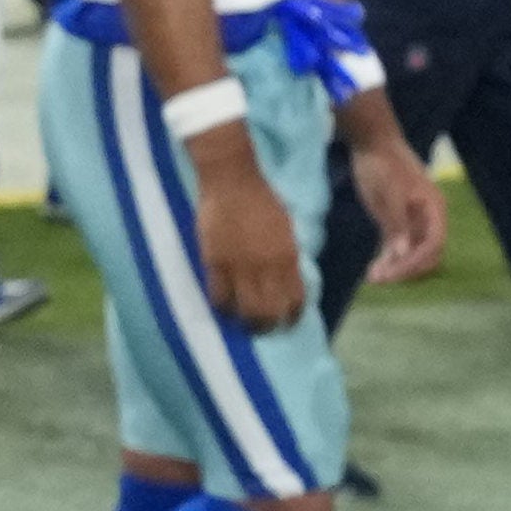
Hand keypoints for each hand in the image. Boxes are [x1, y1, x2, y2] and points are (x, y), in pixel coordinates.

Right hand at [189, 122, 305, 329]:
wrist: (233, 180)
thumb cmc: (262, 199)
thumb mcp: (285, 228)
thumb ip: (286, 254)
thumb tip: (288, 277)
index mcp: (287, 256)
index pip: (294, 298)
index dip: (292, 315)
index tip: (289, 321)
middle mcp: (266, 267)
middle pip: (268, 312)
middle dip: (267, 326)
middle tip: (264, 329)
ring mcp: (239, 267)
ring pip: (243, 310)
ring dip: (244, 322)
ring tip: (243, 324)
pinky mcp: (215, 263)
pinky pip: (218, 296)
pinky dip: (222, 307)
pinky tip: (224, 309)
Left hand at [343, 114, 448, 289]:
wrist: (371, 142)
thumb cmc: (382, 164)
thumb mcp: (388, 193)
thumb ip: (396, 223)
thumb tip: (402, 252)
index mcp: (434, 208)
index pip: (433, 245)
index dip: (415, 262)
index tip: (392, 273)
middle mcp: (428, 217)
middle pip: (426, 254)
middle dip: (406, 268)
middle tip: (380, 278)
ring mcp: (413, 220)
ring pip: (411, 253)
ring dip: (395, 267)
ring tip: (372, 277)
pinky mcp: (397, 221)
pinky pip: (398, 247)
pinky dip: (388, 259)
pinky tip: (373, 269)